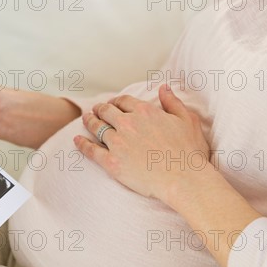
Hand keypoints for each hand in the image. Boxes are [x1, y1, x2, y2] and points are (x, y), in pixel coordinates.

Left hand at [73, 85, 210, 202]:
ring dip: (89, 121)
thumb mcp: (187, 120)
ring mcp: (118, 142)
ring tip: (85, 119)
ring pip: (97, 127)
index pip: (124, 101)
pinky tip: (76, 140)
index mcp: (145, 111)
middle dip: (100, 109)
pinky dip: (82, 143)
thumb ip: (173, 102)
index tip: (113, 104)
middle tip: (95, 110)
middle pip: (106, 111)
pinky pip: (91, 150)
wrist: (184, 179)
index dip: (116, 101)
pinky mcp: (111, 162)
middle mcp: (128, 123)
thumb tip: (163, 87)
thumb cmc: (189, 152)